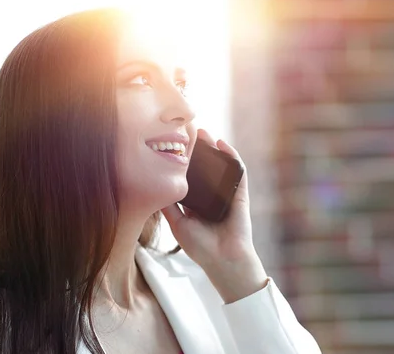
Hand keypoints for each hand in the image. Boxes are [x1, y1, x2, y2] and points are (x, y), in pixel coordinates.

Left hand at [161, 129, 267, 301]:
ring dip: (214, 149)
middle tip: (187, 132)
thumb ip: (168, 206)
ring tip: (204, 133)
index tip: (173, 146)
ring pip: (221, 166)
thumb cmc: (201, 248)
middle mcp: (213, 196)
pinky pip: (238, 171)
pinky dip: (232, 156)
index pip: (191, 178)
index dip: (184, 162)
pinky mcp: (240, 194)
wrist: (224, 261)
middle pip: (206, 168)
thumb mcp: (178, 224)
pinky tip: (223, 144)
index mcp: (198, 203)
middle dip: (198, 150)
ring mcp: (227, 194)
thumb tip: (153, 186)